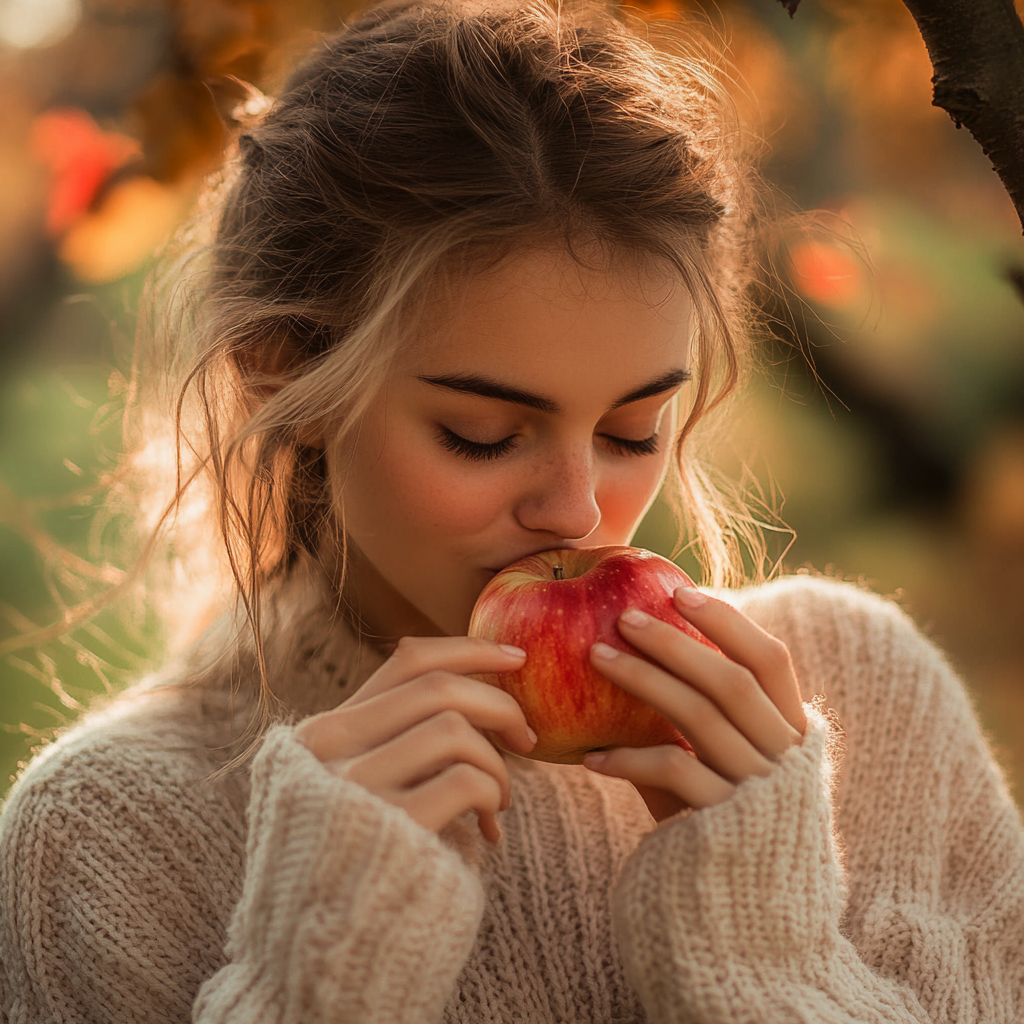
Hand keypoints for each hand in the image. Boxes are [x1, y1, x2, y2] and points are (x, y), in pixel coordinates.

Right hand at [296, 636, 535, 842]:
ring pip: (454, 729)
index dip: (469, 649)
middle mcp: (327, 751)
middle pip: (437, 686)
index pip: (406, 662)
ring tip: (500, 800)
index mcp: (323, 734)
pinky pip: (466, 779)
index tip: (517, 658)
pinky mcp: (389, 827)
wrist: (323, 960)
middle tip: (529, 735)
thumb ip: (395, 742)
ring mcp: (353, 787)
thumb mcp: (362, 790)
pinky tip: (490, 828)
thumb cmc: (365, 865)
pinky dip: (493, 794)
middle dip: (498, 703)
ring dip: (497, 762)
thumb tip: (475, 688)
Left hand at [583, 587, 805, 821]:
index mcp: (791, 733)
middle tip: (623, 617)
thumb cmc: (721, 826)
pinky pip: (672, 772)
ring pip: (700, 716)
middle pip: (731, 681)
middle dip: (675, 642)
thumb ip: (699, 721)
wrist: (745, 924)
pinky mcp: (724, 825)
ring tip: (595, 657)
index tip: (679, 592)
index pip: (772, 661)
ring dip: (644, 680)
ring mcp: (758, 791)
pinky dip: (627, 758)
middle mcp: (783, 758)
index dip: (729, 622)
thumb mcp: (719, 769)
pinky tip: (590, 757)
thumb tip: (642, 655)